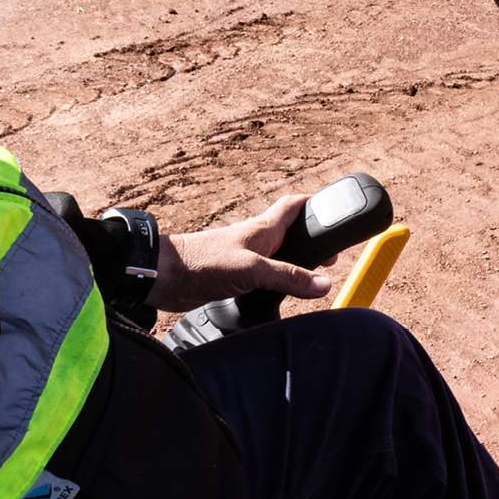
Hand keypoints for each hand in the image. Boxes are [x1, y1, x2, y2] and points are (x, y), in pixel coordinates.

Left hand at [146, 194, 324, 312]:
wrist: (165, 277)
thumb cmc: (201, 262)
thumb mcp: (252, 269)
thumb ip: (288, 277)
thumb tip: (323, 284)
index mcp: (263, 229)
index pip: (293, 206)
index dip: (314, 203)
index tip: (333, 209)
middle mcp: (256, 240)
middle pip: (290, 232)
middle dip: (310, 240)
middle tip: (330, 255)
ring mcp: (244, 257)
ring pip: (277, 256)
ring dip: (294, 264)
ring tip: (311, 278)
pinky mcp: (233, 276)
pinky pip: (263, 276)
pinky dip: (276, 283)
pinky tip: (278, 296)